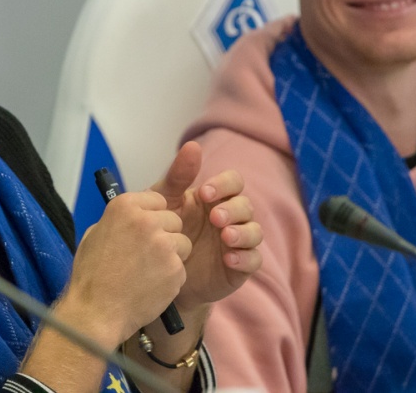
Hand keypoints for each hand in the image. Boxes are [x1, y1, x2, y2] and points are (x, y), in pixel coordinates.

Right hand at [60, 189, 192, 346]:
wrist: (97, 312)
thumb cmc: (91, 275)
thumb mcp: (95, 234)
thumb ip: (120, 221)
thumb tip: (135, 217)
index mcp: (125, 206)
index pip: (158, 199)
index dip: (154, 215)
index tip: (146, 228)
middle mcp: (147, 220)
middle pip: (174, 219)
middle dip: (165, 234)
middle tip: (148, 253)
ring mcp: (163, 244)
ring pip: (183, 242)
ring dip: (172, 255)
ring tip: (150, 271)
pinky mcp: (175, 268)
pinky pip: (181, 267)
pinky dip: (171, 277)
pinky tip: (152, 286)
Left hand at [149, 141, 262, 311]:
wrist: (159, 269)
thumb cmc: (164, 229)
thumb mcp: (165, 202)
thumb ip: (178, 176)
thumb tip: (193, 146)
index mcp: (216, 198)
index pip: (233, 182)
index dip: (225, 184)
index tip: (205, 193)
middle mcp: (231, 217)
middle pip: (246, 206)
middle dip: (233, 210)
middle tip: (215, 218)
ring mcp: (237, 242)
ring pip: (255, 232)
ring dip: (244, 232)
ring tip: (226, 237)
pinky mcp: (239, 266)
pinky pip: (254, 260)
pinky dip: (245, 258)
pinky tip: (229, 259)